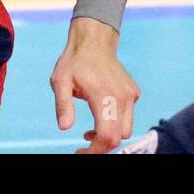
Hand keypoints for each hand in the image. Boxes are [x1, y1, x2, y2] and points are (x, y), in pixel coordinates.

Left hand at [50, 17, 139, 153]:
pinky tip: (101, 115)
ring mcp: (130, 94)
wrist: (94, 41)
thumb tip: (64, 127)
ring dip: (110, 136)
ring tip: (91, 132)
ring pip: (126, 130)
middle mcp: (122, 96)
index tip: (79, 152)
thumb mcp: (60, 81)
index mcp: (103, 95)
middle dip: (101, 147)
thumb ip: (63, 105)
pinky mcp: (133, 92)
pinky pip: (128, 117)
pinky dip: (116, 123)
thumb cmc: (75, 61)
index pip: (106, 136)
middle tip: (84, 147)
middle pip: (118, 138)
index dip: (94, 151)